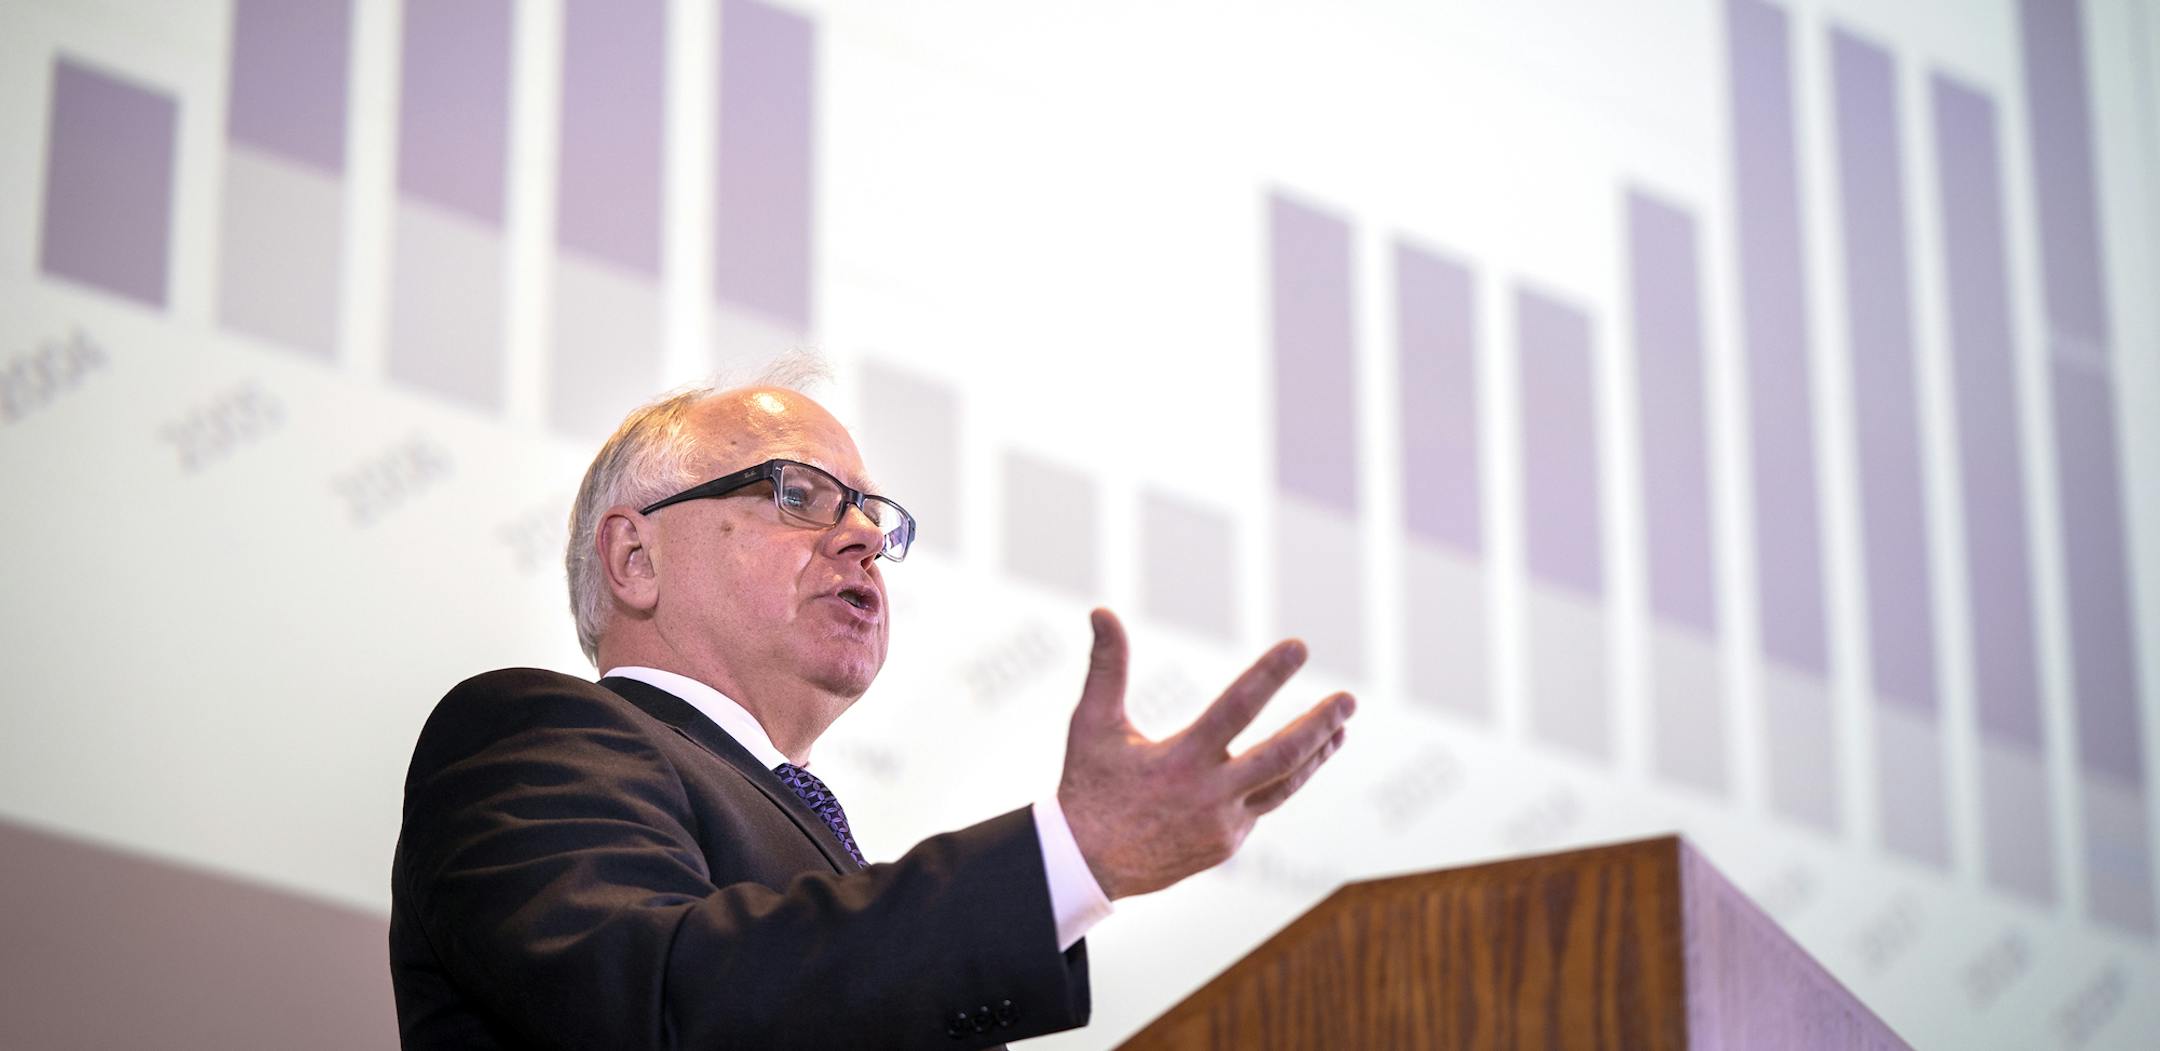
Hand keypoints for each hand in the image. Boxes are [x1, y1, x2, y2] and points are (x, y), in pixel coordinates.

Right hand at [1056, 608, 1354, 899]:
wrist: (1086, 865)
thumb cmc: (1088, 785)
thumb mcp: (1092, 724)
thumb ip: (1107, 666)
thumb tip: (1101, 611)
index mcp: (1181, 760)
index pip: (1237, 708)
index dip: (1270, 674)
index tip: (1299, 647)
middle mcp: (1210, 794)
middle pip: (1282, 755)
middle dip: (1319, 724)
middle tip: (1348, 699)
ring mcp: (1224, 824)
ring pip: (1285, 785)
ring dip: (1316, 755)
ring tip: (1341, 729)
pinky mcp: (1228, 844)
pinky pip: (1263, 806)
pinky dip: (1280, 780)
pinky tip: (1293, 761)